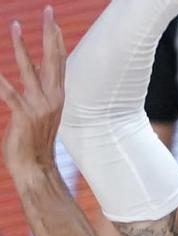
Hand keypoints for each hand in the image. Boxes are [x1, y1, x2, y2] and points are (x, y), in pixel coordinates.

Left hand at [0, 6, 65, 174]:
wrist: (35, 167)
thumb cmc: (34, 140)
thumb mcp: (39, 110)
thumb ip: (37, 87)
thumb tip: (33, 66)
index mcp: (57, 96)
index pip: (59, 62)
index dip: (56, 41)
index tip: (53, 22)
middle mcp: (52, 98)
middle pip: (53, 60)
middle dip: (49, 34)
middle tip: (48, 12)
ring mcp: (39, 107)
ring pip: (29, 70)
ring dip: (21, 47)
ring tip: (15, 27)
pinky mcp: (24, 116)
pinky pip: (10, 94)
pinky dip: (1, 82)